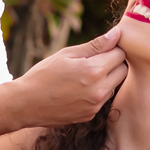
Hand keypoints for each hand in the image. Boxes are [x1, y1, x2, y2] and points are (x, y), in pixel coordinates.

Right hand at [12, 26, 127, 126]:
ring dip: (106, 79)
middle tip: (93, 61)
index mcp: (93, 71)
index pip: (120, 54)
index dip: (111, 49)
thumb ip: (96, 45)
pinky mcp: (90, 115)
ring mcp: (95, 105)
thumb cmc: (43, 74)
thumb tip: (117, 33)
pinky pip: (103, 99)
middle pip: (123, 71)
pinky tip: (78, 90)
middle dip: (113, 63)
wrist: (25, 104)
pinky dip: (97, 92)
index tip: (99, 49)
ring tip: (83, 76)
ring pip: (115, 86)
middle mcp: (99, 90)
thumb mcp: (67, 54)